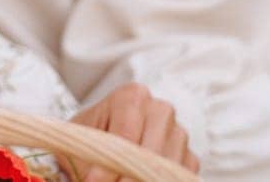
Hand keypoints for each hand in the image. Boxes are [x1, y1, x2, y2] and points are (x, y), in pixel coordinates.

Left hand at [68, 83, 198, 181]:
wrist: (99, 142)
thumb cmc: (88, 138)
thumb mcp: (80, 140)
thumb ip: (90, 152)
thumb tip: (94, 178)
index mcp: (132, 96)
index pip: (125, 134)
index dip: (109, 163)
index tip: (92, 181)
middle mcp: (160, 110)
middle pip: (152, 151)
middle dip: (129, 176)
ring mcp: (178, 133)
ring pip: (169, 166)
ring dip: (144, 179)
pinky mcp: (188, 157)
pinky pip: (180, 177)